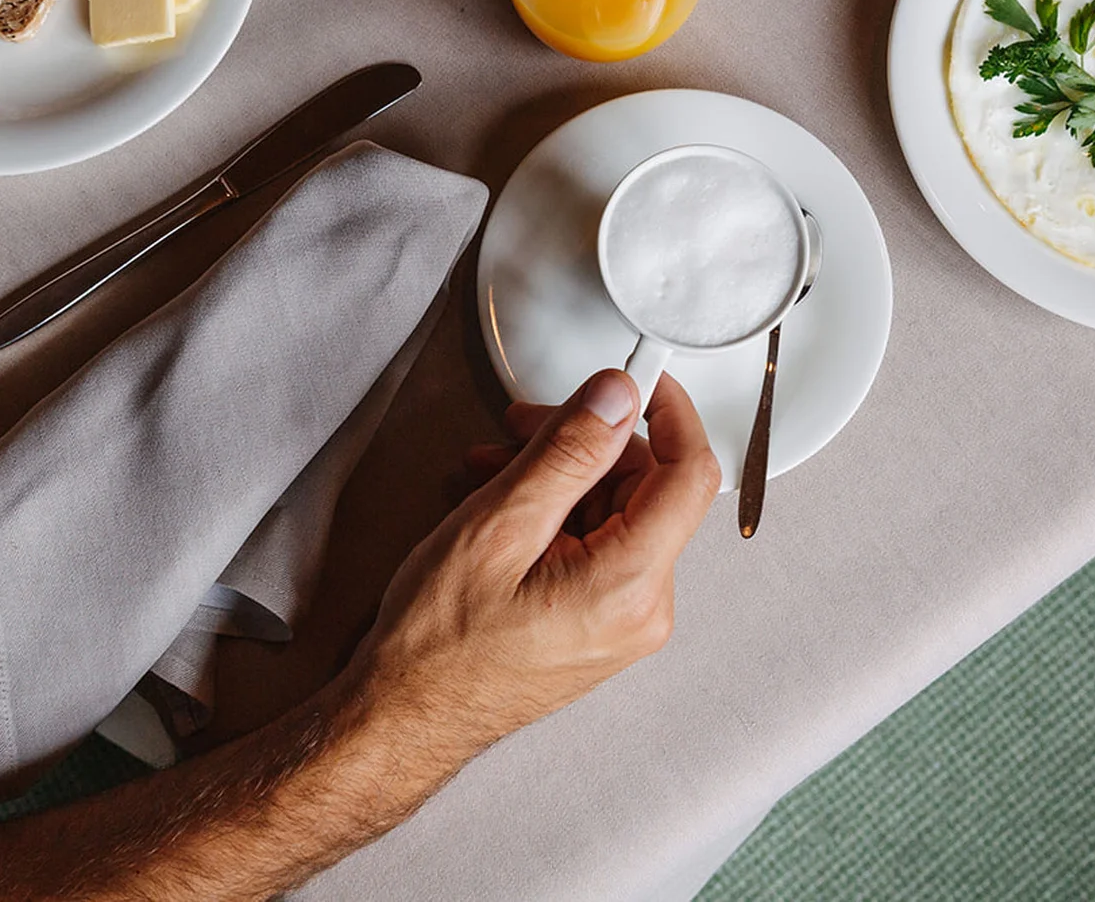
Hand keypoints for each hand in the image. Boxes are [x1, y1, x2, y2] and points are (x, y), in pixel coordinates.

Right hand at [352, 371, 719, 761]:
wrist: (405, 718)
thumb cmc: (439, 645)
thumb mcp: (498, 526)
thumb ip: (568, 453)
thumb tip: (618, 396)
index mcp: (629, 585)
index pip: (690, 474)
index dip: (670, 411)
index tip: (638, 376)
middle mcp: (642, 609)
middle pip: (645, 487)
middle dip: (584, 444)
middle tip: (522, 423)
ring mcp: (623, 621)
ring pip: (614, 511)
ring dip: (556, 477)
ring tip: (490, 468)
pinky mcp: (601, 624)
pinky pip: (597, 544)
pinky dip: (553, 513)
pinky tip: (500, 503)